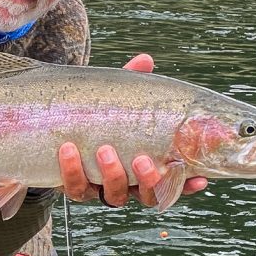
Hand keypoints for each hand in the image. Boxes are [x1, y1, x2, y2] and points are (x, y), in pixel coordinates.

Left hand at [59, 54, 207, 207]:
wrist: (55, 126)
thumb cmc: (96, 114)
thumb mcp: (113, 98)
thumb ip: (129, 83)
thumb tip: (145, 60)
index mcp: (144, 165)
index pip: (172, 181)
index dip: (188, 185)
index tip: (200, 178)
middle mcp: (127, 183)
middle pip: (147, 195)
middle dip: (147, 180)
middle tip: (141, 158)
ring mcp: (100, 188)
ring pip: (113, 195)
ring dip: (112, 174)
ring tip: (104, 149)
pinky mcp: (73, 186)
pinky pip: (75, 189)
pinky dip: (72, 171)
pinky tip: (68, 149)